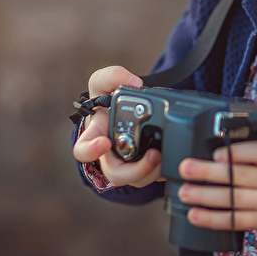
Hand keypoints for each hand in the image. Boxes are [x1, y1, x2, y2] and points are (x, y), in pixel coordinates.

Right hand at [72, 66, 161, 187]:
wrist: (128, 111)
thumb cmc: (107, 101)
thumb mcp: (104, 82)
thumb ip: (112, 76)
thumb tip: (135, 83)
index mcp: (96, 137)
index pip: (83, 150)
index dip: (91, 150)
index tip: (104, 142)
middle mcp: (110, 156)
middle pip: (116, 174)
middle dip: (135, 170)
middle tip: (153, 154)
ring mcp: (129, 164)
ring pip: (138, 179)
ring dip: (151, 172)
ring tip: (164, 155)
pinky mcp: (147, 168)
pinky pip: (154, 177)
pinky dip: (164, 170)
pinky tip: (173, 159)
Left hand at [177, 141, 256, 255]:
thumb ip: (253, 163)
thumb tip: (214, 157)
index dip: (239, 151)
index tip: (218, 152)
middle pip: (239, 175)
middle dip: (209, 171)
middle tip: (186, 167)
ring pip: (234, 198)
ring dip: (205, 196)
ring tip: (185, 192)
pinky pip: (235, 220)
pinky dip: (213, 218)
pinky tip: (196, 215)